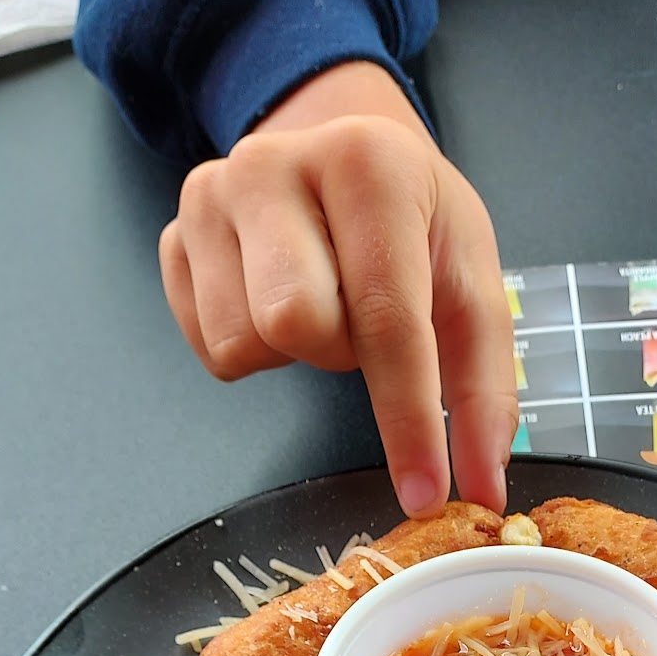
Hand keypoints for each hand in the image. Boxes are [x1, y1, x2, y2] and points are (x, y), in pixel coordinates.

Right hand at [158, 61, 515, 518]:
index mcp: (366, 162)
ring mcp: (211, 197)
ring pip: (243, 343)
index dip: (407, 418)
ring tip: (324, 304)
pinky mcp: (174, 236)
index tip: (424, 493)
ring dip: (296, 353)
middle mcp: (274, 164)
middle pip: (293, 324)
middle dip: (339, 350)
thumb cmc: (414, 224)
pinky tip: (280, 302)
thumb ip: (482, 390)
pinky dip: (256, 350)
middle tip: (363, 320)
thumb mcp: (470, 284)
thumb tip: (480, 487)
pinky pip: (209, 346)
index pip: (384, 316)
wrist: (348, 163)